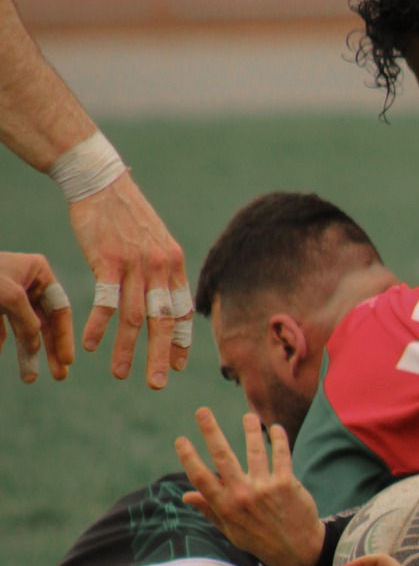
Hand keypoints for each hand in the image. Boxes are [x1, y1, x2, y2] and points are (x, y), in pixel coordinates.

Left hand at [0, 249, 73, 382]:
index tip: (67, 361)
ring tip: (29, 378)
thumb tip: (35, 348)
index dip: (64, 336)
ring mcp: (8, 294)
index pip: (59, 308)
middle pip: (44, 322)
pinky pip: (2, 329)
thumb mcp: (11, 298)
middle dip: (49, 350)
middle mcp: (26, 282)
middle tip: (59, 376)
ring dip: (26, 354)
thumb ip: (29, 324)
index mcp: (37, 272)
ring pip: (23, 329)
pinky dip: (1, 343)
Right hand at [65, 171, 189, 387]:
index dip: (181, 340)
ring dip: (127, 350)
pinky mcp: (108, 260)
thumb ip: (163, 268)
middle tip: (158, 384)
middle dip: (161, 356)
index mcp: (174, 263)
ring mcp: (135, 264)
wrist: (101, 181)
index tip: (181, 365)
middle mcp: (160, 266)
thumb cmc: (126, 213)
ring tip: (121, 375)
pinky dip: (98, 326)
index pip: (181, 310)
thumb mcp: (155, 239)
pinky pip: (105, 302)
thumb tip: (165, 295)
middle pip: (162, 321)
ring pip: (134, 317)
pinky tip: (90, 345)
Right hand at [175, 406, 324, 565]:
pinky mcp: (287, 483)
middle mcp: (243, 495)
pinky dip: (279, 439)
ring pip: (254, 450)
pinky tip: (276, 428)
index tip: (181, 440)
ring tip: (249, 416)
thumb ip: (210, 510)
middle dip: (210, 431)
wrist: (299, 551)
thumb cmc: (261, 540)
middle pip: (223, 456)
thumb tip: (186, 495)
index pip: (201, 478)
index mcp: (226, 507)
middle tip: (202, 411)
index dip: (188, 457)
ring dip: (251, 429)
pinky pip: (282, 454)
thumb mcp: (231, 531)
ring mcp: (265, 488)